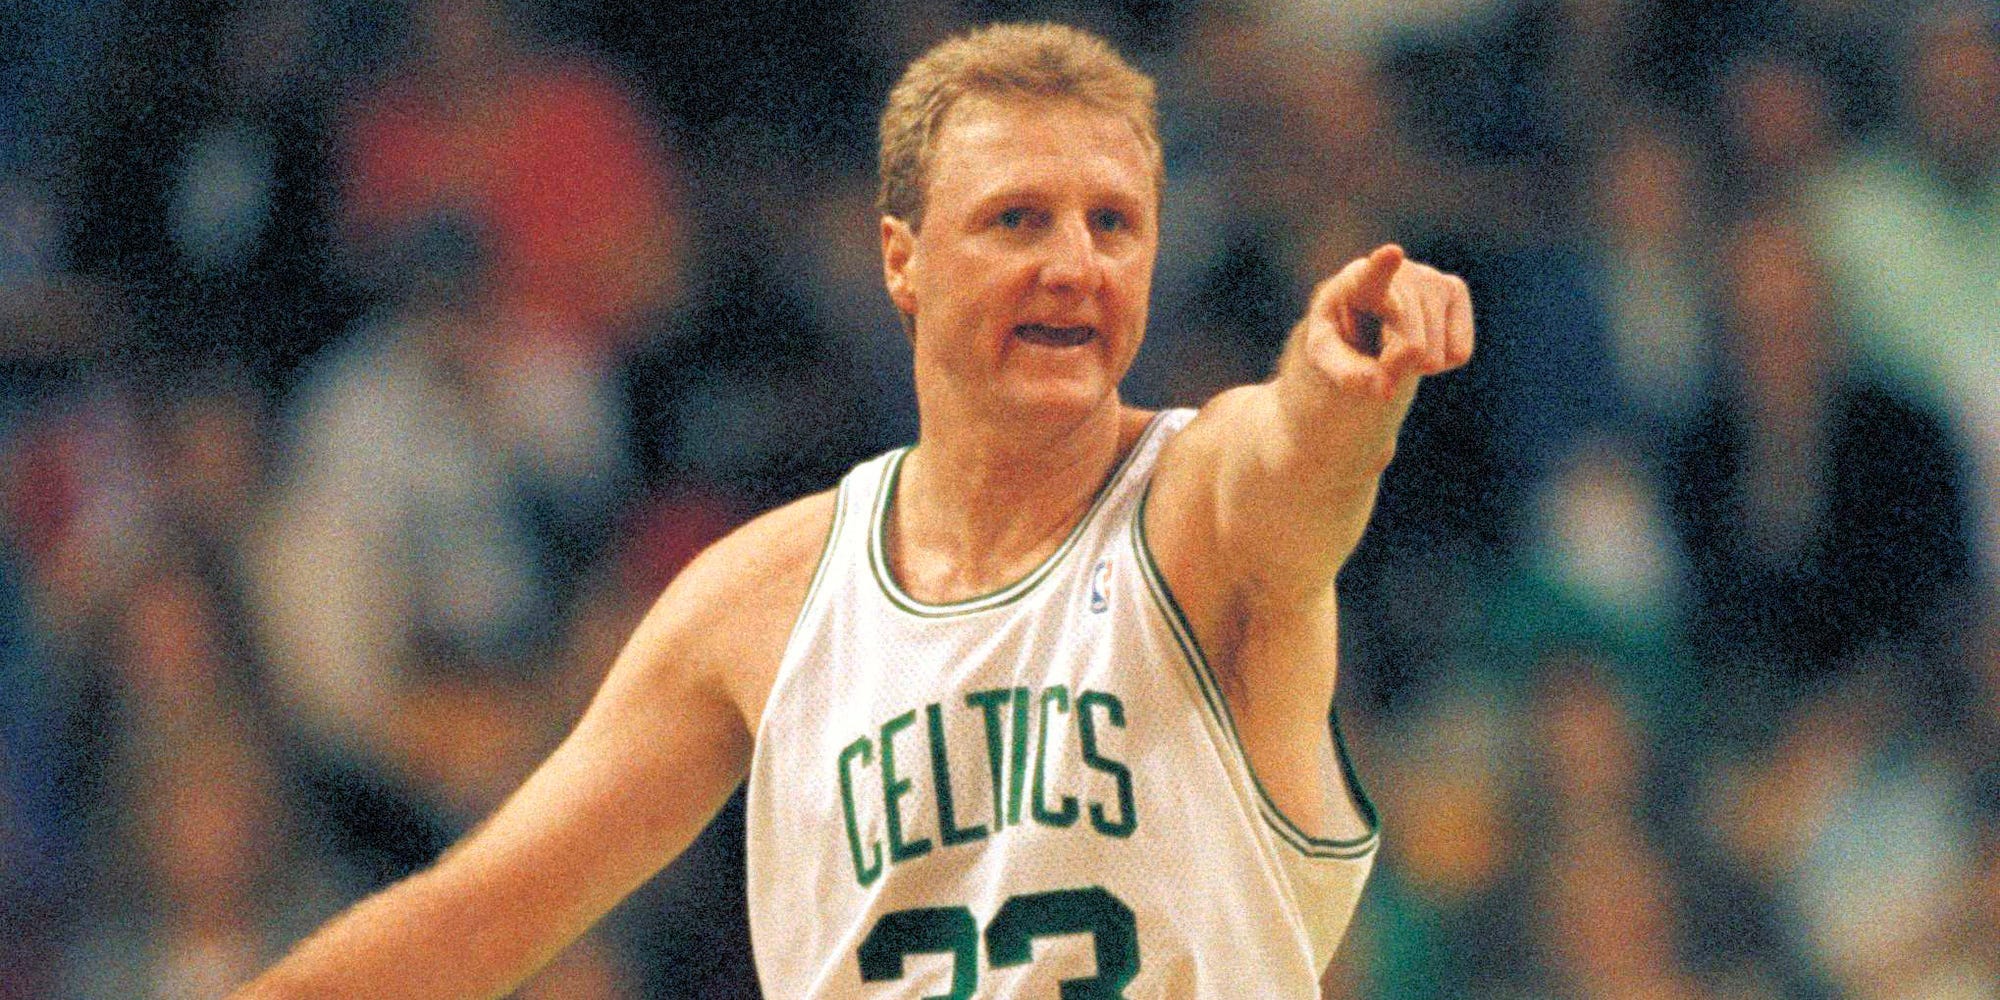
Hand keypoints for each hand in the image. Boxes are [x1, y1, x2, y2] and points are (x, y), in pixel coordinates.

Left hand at [1303, 244, 1473, 400]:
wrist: (1364, 321)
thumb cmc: (1341, 337)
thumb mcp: (1326, 357)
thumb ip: (1346, 374)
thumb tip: (1383, 390)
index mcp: (1358, 283)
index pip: (1374, 275)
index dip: (1384, 266)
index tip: (1392, 254)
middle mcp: (1400, 272)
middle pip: (1412, 346)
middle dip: (1395, 368)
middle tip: (1377, 358)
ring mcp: (1432, 278)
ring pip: (1436, 356)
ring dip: (1414, 367)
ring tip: (1394, 343)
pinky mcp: (1456, 290)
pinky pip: (1459, 353)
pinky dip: (1439, 363)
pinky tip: (1421, 340)